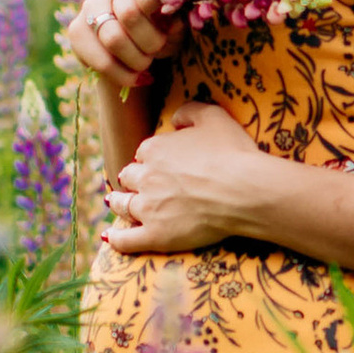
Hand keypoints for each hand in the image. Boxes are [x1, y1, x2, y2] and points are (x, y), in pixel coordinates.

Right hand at [63, 0, 184, 86]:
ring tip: (146, 65)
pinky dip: (124, 75)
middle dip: (151, 42)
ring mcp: (90, 6)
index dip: (154, 4)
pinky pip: (101, 61)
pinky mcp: (77, 31)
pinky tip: (136, 78)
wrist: (137, 55)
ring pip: (114, 39)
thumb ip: (175, 22)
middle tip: (157, 52)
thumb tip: (172, 22)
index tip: (167, 24)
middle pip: (130, 14)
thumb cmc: (161, 33)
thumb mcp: (175, 27)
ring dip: (138, 60)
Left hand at [106, 100, 271, 253]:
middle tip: (136, 183)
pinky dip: (117, 239)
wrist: (243, 190)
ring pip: (123, 205)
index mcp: (155, 149)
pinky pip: (127, 240)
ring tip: (114, 203)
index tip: (157, 163)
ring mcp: (148, 208)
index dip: (150, 158)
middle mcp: (145, 177)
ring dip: (117, 202)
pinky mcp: (156, 235)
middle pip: (130, 177)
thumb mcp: (214, 116)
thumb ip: (190, 111)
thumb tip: (175, 119)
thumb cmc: (232, 153)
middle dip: (132, 179)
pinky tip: (110, 237)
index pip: (144, 153)